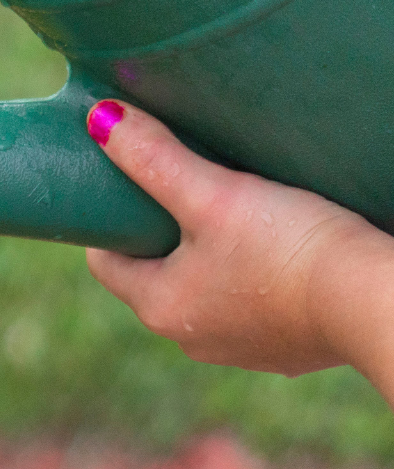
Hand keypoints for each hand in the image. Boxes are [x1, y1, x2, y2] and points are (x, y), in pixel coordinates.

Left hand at [84, 100, 393, 397]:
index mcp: (159, 308)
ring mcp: (238, 349)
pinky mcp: (283, 349)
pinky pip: (252, 307)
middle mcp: (189, 339)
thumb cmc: (289, 247)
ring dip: (210, 259)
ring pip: (205, 292)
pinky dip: (254, 280)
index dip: (112, 222)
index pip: (107, 262)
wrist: (373, 301)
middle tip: (183, 190)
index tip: (128, 189)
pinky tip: (276, 252)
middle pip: (156, 277)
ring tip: (233, 216)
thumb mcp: (215, 194)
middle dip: (163, 236)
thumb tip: (101, 118)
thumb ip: (157, 159)